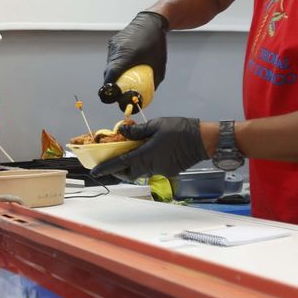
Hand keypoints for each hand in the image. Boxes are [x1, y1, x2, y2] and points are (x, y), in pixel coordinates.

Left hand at [93, 117, 210, 182]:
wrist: (202, 139)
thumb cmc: (179, 129)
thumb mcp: (156, 125)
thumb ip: (138, 131)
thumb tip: (123, 132)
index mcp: (145, 154)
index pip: (120, 163)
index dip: (106, 168)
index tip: (94, 172)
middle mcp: (151, 166)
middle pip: (129, 173)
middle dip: (119, 170)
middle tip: (113, 164)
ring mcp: (161, 171)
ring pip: (141, 172)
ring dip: (133, 166)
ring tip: (131, 155)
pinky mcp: (169, 172)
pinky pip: (153, 170)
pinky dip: (147, 163)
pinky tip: (151, 153)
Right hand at [100, 11, 168, 107]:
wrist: (152, 21)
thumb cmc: (157, 44)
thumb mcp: (159, 66)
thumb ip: (152, 82)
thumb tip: (147, 96)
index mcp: (127, 56)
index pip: (112, 75)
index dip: (110, 88)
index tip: (113, 96)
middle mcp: (117, 50)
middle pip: (108, 73)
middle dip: (112, 84)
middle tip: (120, 91)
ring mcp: (113, 45)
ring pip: (109, 65)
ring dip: (114, 74)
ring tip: (124, 77)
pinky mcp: (113, 42)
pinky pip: (112, 57)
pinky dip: (116, 64)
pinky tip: (126, 64)